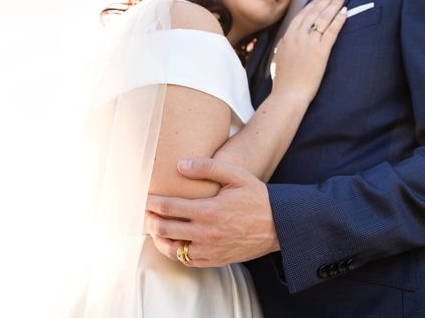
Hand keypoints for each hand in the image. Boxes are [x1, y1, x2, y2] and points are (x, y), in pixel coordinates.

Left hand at [145, 158, 278, 266]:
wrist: (278, 225)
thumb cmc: (257, 197)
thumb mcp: (237, 175)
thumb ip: (208, 167)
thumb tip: (180, 165)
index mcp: (208, 210)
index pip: (168, 207)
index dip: (152, 202)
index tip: (145, 198)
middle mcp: (206, 232)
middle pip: (164, 229)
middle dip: (150, 220)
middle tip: (146, 212)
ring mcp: (210, 249)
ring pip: (172, 249)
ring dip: (159, 238)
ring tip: (156, 228)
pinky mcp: (215, 260)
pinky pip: (187, 260)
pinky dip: (176, 251)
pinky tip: (174, 242)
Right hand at [271, 0, 346, 101]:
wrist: (288, 93)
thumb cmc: (284, 80)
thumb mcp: (279, 58)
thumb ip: (284, 46)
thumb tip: (287, 40)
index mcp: (287, 37)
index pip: (302, 14)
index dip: (313, 4)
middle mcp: (298, 36)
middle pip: (315, 12)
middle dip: (326, 0)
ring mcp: (309, 42)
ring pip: (323, 18)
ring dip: (334, 5)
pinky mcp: (321, 51)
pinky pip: (332, 31)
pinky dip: (339, 19)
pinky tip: (345, 12)